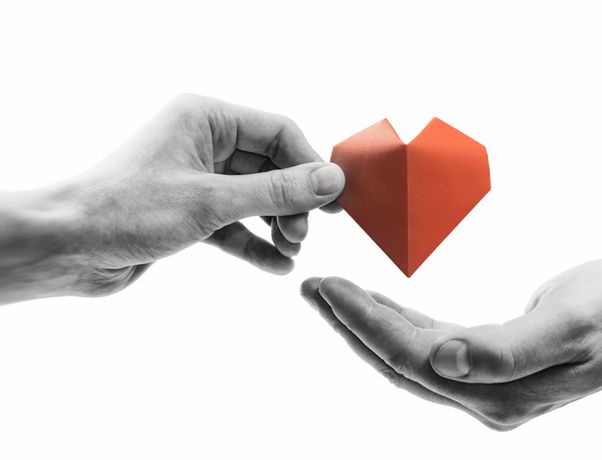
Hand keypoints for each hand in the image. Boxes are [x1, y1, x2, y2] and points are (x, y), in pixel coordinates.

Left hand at [0, 94, 343, 302]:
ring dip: (277, 224)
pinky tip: (276, 266)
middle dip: (292, 202)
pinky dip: (255, 243)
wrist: (68, 247)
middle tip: (302, 234)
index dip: (309, 165)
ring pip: (255, 198)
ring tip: (292, 250)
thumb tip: (330, 180)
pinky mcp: (190, 213)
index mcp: (206, 119)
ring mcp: (197, 179)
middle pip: (270, 167)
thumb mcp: (212, 201)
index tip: (332, 201)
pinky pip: (235, 224)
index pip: (278, 132)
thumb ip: (277, 191)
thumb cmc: (127, 210)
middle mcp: (203, 143)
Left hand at [300, 259, 601, 429]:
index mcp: (498, 392)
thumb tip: (443, 361)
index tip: (327, 287)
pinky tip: (376, 303)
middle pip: (397, 361)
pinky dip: (397, 322)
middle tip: (312, 287)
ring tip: (330, 292)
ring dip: (366, 322)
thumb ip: (506, 351)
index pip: (410, 358)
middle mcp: (483, 395)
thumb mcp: (568, 328)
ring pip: (406, 354)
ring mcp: (483, 383)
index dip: (364, 323)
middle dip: (350, 323)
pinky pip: (427, 344)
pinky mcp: (487, 362)